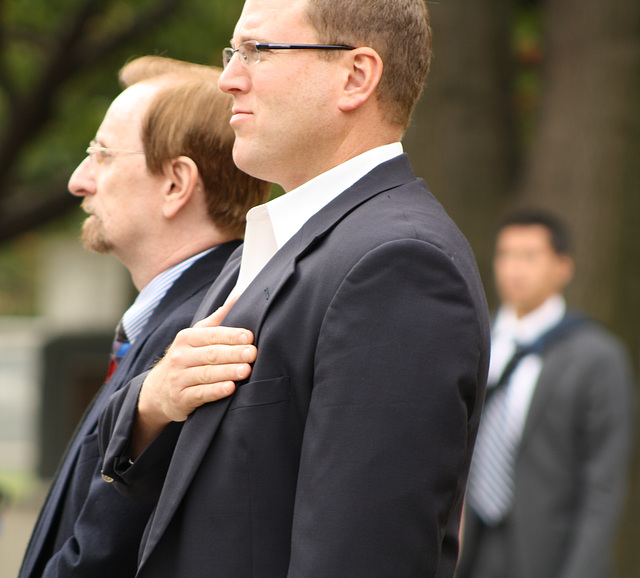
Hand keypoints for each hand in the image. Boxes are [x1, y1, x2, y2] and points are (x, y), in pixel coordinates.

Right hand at [132, 299, 256, 455]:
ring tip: (246, 370)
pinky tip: (230, 388)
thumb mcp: (196, 337)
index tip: (249, 337)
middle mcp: (180, 356)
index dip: (231, 335)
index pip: (211, 335)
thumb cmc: (185, 359)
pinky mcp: (180, 399)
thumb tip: (239, 297)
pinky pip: (200, 394)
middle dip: (233, 353)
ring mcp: (178, 378)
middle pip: (211, 354)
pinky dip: (215, 391)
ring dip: (228, 371)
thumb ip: (217, 320)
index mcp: (186, 338)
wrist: (157, 391)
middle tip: (252, 353)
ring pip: (206, 373)